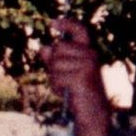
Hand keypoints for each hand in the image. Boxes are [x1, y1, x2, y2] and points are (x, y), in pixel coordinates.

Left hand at [39, 18, 110, 135]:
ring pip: (55, 64)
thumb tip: (43, 48)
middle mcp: (90, 55)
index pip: (80, 30)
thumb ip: (54, 60)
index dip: (67, 24)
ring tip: (66, 87)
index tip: (52, 23)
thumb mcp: (63, 73)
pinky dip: (57, 87)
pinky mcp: (82, 77)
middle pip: (57, 48)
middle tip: (62, 79)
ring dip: (54, 78)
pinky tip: (66, 93)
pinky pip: (57, 77)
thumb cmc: (77, 91)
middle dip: (53, 64)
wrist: (91, 112)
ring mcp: (87, 65)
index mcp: (88, 51)